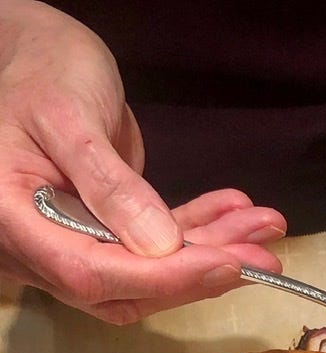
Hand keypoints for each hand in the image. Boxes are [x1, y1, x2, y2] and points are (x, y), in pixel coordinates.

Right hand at [0, 1, 286, 321]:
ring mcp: (70, 247)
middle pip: (126, 286)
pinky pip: (153, 250)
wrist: (33, 55)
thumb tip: (159, 246)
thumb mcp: (69, 116)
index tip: (224, 264)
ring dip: (212, 253)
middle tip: (264, 255)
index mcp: (13, 220)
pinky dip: (199, 234)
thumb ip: (108, 184)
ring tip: (264, 227)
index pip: (90, 272)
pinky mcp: (101, 237)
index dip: (161, 277)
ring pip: (148, 274)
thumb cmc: (39, 72)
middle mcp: (38, 248)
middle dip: (201, 273)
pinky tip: (236, 214)